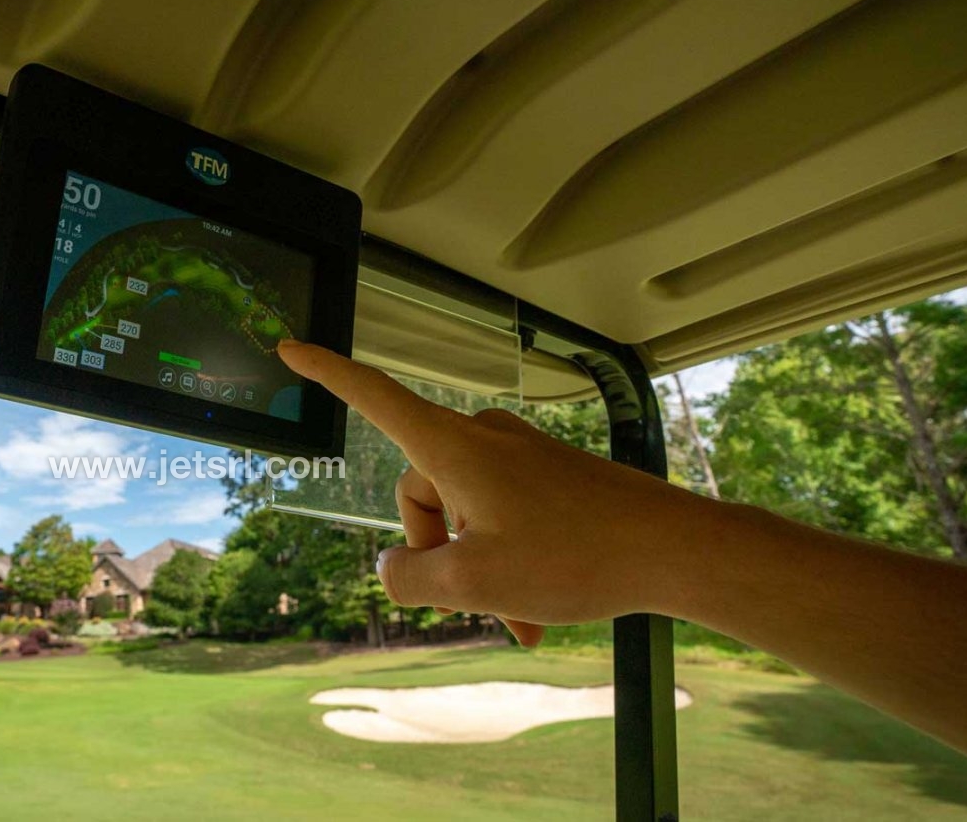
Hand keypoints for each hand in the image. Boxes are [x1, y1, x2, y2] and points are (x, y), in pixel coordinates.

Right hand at [278, 340, 707, 645]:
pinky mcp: (550, 475)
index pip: (375, 396)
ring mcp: (521, 457)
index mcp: (455, 449)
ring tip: (520, 619)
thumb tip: (394, 571)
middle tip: (479, 601)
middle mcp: (484, 440)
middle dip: (437, 553)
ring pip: (466, 514)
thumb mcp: (475, 581)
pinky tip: (536, 613)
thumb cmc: (577, 558)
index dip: (329, 373)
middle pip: (420, 492)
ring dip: (479, 568)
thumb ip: (412, 578)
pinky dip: (508, 562)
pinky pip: (503, 517)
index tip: (291, 346)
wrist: (675, 549)